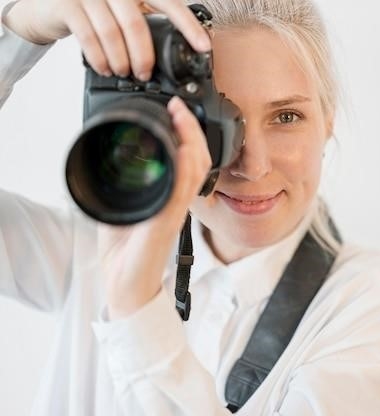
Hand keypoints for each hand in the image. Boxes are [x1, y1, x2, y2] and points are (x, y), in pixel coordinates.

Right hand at [2, 0, 210, 79]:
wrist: (50, 5)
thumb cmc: (94, 9)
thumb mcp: (124, 10)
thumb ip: (146, 22)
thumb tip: (180, 47)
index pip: (168, 3)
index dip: (187, 25)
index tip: (202, 46)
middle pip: (136, 25)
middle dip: (143, 56)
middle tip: (144, 74)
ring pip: (112, 34)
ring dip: (120, 61)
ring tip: (123, 72)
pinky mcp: (68, 5)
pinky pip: (89, 37)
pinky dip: (99, 59)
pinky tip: (104, 69)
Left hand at [99, 96, 212, 318]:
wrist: (124, 288)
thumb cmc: (125, 255)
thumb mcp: (119, 210)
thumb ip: (120, 187)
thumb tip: (107, 163)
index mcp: (168, 197)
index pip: (189, 160)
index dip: (188, 133)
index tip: (176, 110)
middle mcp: (176, 203)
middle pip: (198, 161)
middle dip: (192, 130)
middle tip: (181, 108)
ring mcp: (173, 213)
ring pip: (194, 173)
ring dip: (191, 142)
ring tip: (183, 120)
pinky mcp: (164, 225)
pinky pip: (180, 195)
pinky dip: (184, 172)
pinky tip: (183, 154)